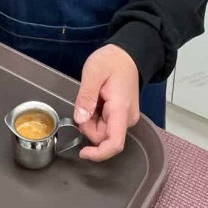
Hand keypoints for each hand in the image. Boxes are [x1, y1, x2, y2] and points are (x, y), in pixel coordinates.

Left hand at [73, 44, 139, 161]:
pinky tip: (97, 99)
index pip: (114, 143)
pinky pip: (106, 124)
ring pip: (103, 131)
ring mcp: (126, 117)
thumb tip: (80, 119)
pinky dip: (96, 116)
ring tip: (93, 96)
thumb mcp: (93, 72)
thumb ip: (86, 96)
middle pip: (103, 136)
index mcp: (121, 109)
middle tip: (85, 101)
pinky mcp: (122, 115)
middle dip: (88, 125)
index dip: (98, 153)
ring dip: (91, 119)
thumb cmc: (111, 60)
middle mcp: (127, 118)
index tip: (83, 152)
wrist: (127, 54)